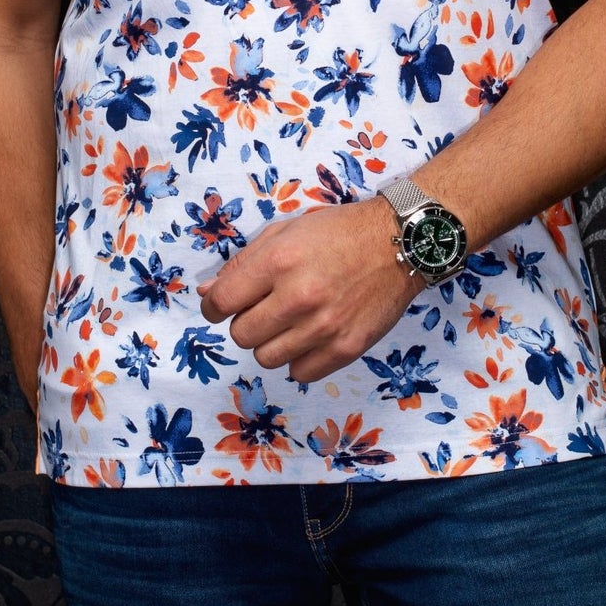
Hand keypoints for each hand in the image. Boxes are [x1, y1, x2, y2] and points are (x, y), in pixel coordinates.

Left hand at [198, 198, 415, 383]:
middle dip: (246, 322)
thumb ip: (243, 263)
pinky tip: (311, 336)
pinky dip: (299, 358)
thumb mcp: (286, 232)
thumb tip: (207, 294)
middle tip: (266, 307)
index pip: (220, 303)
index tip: (221, 306)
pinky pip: (299, 373)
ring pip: (266, 358)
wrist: (398, 243)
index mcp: (278, 261)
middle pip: (241, 335)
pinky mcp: (346, 348)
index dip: (213, 307)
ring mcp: (323, 327)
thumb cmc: (339, 232)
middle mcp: (298, 296)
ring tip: (292, 321)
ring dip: (272, 341)